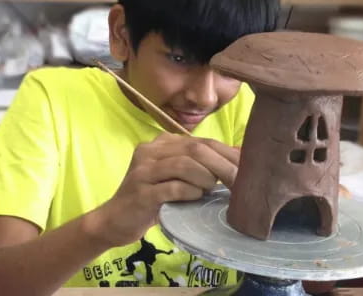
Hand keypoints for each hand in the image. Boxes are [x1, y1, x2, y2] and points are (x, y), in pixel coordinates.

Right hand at [94, 133, 239, 246]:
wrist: (116, 219)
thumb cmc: (153, 197)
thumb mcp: (177, 176)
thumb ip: (201, 164)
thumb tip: (240, 156)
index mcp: (161, 143)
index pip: (201, 142)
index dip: (226, 153)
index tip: (247, 167)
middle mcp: (150, 151)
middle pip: (194, 150)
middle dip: (221, 165)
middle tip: (239, 182)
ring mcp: (143, 171)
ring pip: (184, 165)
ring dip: (205, 178)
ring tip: (212, 189)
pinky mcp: (140, 193)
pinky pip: (172, 188)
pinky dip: (190, 192)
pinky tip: (196, 198)